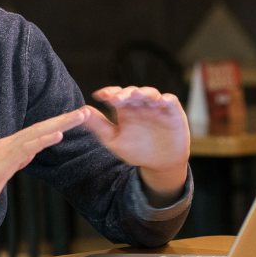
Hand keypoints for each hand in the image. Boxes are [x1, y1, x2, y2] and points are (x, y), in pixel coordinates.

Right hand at [0, 108, 89, 232]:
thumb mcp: (3, 174)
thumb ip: (16, 161)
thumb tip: (29, 153)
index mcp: (7, 147)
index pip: (36, 133)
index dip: (56, 125)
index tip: (75, 119)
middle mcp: (6, 144)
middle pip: (40, 128)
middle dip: (64, 119)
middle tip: (84, 111)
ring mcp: (3, 151)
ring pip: (36, 133)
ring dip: (59, 124)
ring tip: (78, 117)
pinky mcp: (3, 162)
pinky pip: (27, 148)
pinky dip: (44, 140)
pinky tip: (58, 135)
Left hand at [83, 86, 189, 206]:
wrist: (159, 164)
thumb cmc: (136, 150)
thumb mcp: (114, 139)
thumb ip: (99, 125)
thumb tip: (81, 111)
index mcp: (125, 109)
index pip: (116, 95)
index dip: (109, 92)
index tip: (100, 95)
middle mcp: (140, 105)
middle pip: (132, 92)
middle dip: (124, 93)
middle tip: (116, 97)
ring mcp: (157, 108)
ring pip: (150, 93)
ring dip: (143, 92)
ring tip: (135, 95)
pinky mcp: (173, 113)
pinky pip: (171, 102)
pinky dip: (167, 99)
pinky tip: (161, 101)